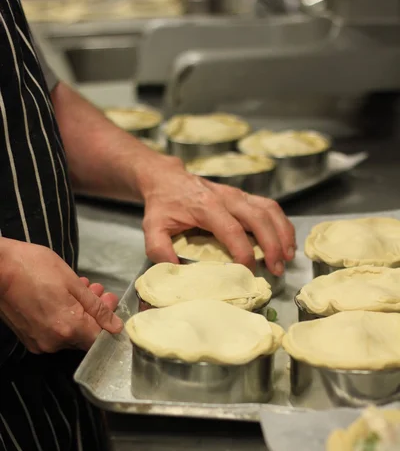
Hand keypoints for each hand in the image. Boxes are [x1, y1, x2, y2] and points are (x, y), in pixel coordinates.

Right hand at [0, 239, 122, 353]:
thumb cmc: (33, 268)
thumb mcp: (72, 282)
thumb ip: (96, 308)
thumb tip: (115, 326)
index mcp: (68, 329)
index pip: (100, 339)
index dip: (108, 322)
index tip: (109, 302)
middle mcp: (54, 343)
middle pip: (85, 336)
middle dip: (94, 313)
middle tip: (96, 290)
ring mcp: (39, 342)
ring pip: (69, 333)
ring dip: (79, 313)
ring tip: (79, 288)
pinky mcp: (28, 338)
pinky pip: (53, 332)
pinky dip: (62, 317)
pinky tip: (62, 297)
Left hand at [140, 156, 295, 274]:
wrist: (166, 178)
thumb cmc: (162, 205)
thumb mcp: (152, 227)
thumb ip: (159, 249)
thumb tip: (174, 269)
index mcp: (205, 206)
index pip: (231, 230)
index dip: (243, 252)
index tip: (248, 271)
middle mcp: (226, 197)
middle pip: (258, 218)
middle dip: (272, 244)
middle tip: (276, 268)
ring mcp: (238, 194)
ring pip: (269, 210)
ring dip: (282, 233)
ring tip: (288, 257)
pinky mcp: (244, 196)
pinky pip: (269, 207)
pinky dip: (282, 224)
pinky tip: (286, 242)